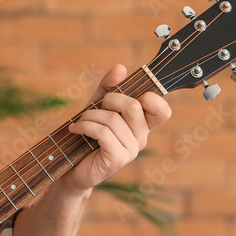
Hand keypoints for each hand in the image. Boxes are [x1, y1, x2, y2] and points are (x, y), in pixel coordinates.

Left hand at [60, 64, 171, 191]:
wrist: (72, 168)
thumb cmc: (87, 135)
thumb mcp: (97, 106)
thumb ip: (109, 87)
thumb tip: (120, 68)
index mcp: (142, 125)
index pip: (163, 110)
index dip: (150, 97)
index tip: (127, 94)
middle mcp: (142, 138)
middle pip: (134, 105)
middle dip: (110, 99)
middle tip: (96, 107)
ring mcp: (132, 150)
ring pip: (113, 119)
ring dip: (90, 115)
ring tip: (80, 121)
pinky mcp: (118, 159)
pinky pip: (104, 133)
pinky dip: (86, 126)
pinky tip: (76, 129)